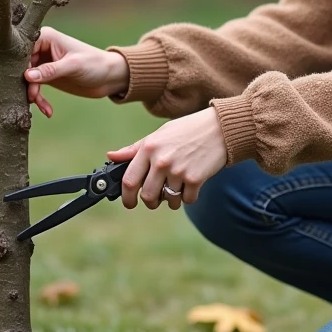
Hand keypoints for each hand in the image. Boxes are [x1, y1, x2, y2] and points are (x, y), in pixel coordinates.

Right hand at [24, 26, 129, 117]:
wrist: (110, 78)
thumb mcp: (73, 66)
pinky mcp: (47, 77)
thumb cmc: (95, 64)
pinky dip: (39, 99)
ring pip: (26, 79)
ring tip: (40, 105)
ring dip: (32, 93)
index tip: (18, 79)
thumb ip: (50, 71)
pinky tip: (47, 111)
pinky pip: (35, 88)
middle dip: (24, 82)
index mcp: (46, 37)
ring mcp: (43, 63)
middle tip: (30, 97)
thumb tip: (27, 76)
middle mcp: (41, 48)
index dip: (18, 63)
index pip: (22, 48)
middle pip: (21, 65)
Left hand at [107, 109, 227, 209]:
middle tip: (155, 199)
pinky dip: (188, 196)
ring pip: (168, 200)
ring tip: (177, 186)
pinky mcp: (195, 179)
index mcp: (149, 148)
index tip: (129, 202)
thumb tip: (111, 156)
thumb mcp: (159, 135)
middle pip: (148, 196)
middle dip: (150, 202)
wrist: (220, 128)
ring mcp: (178, 171)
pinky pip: (186, 200)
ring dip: (171, 199)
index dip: (126, 197)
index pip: (129, 181)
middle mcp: (161, 161)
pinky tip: (191, 183)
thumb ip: (135, 149)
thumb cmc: (187, 130)